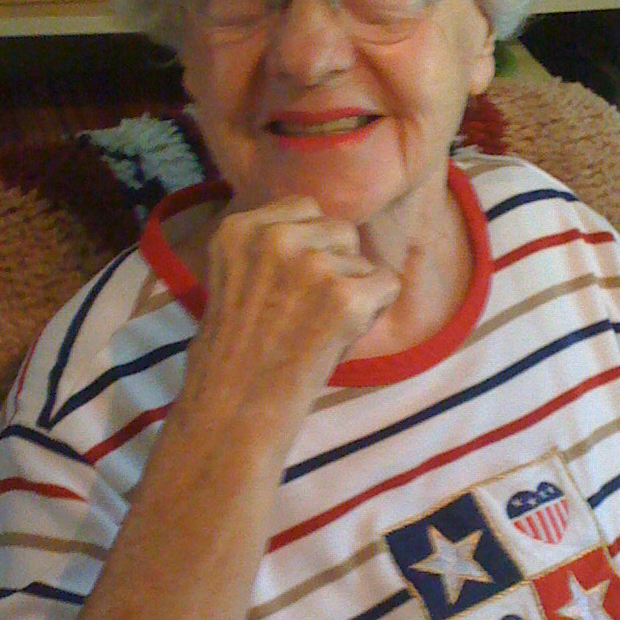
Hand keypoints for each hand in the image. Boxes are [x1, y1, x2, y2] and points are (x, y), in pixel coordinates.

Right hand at [181, 196, 400, 442]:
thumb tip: (329, 230)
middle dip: (335, 265)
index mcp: (239, 229)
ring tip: (316, 329)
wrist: (232, 411)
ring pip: (363, 261)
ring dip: (352, 292)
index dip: (309, 246)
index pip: (304, 208)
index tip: (288, 284)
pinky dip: (372, 314)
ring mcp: (311, 266)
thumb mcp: (234, 279)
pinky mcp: (345, 298)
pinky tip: (338, 338)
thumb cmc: (234, 355)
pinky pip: (387, 286)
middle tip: (306, 312)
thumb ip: (270, 248)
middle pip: (340, 230)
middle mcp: (274, 238)